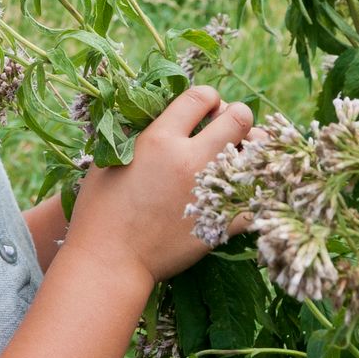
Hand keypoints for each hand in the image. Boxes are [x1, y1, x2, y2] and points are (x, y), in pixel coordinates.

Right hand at [63, 85, 254, 285]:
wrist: (109, 260)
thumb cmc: (99, 211)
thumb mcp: (107, 161)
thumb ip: (135, 136)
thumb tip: (156, 117)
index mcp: (159, 139)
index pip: (200, 97)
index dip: (208, 98)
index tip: (207, 108)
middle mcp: (189, 158)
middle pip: (239, 117)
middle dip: (238, 116)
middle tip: (231, 128)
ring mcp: (210, 190)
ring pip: (258, 153)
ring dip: (255, 149)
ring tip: (245, 154)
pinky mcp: (222, 221)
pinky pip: (259, 198)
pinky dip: (259, 191)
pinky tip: (250, 188)